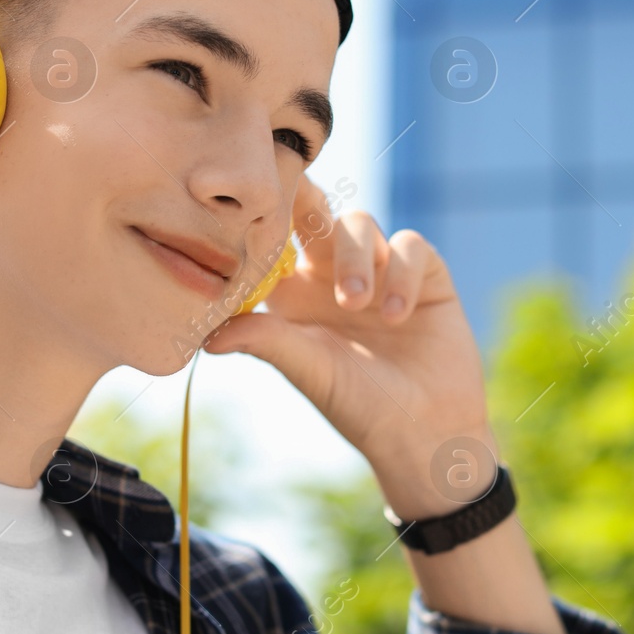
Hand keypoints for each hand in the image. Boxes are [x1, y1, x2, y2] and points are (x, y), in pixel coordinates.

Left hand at [202, 176, 496, 517]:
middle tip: (301, 207)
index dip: (263, 220)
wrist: (425, 431)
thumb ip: (268, 341)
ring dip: (355, 258)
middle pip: (315, 214)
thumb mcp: (309, 370)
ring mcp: (380, 270)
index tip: (253, 209)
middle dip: (306, 202)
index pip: (274, 241)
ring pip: (359, 224)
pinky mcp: (424, 274)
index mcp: (295, 293)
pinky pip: (410, 247)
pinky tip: (396, 316)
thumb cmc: (358, 405)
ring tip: (355, 302)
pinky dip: (400, 274)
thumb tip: (208, 337)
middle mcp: (333, 274)